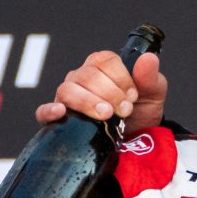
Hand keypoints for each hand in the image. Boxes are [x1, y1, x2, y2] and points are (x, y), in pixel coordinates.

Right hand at [38, 48, 168, 131]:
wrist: (136, 139)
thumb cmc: (141, 111)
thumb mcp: (152, 95)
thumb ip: (150, 77)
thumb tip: (148, 58)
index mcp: (102, 65)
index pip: (104, 61)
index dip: (121, 78)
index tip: (133, 95)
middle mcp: (81, 77)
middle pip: (87, 76)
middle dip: (110, 93)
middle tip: (125, 110)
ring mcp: (67, 97)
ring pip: (68, 90)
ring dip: (89, 102)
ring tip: (107, 115)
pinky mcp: (59, 119)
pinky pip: (43, 111)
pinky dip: (49, 111)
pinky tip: (61, 113)